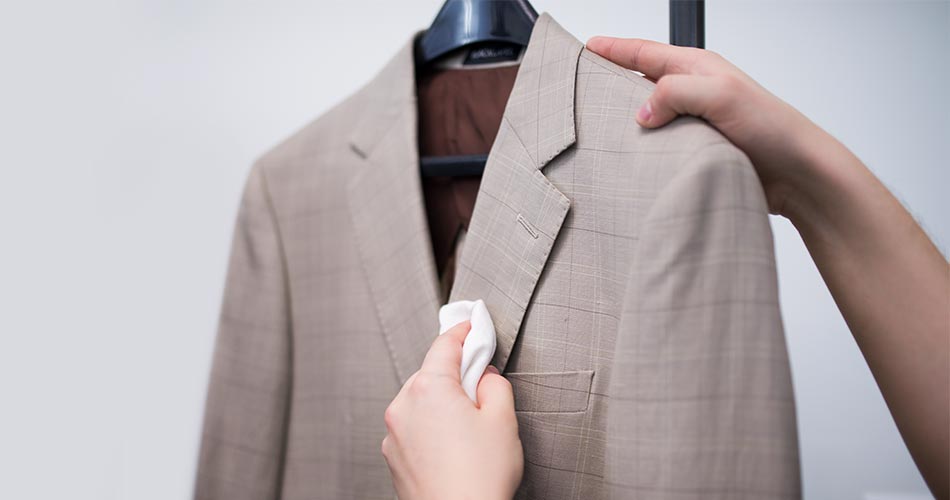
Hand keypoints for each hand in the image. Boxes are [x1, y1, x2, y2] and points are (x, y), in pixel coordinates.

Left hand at [382, 321, 522, 499]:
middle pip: (431, 373)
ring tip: (471, 430)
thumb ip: (494, 384)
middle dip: (456, 375)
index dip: (464, 331)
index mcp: (428, 388)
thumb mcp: (503, 420)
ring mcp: (394, 433)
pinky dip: (432, 427)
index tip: (473, 325)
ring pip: (421, 401)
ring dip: (442, 403)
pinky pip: (414, 427)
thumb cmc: (479, 479)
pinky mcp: (394, 456)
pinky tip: (455, 447)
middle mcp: (403, 406)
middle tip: (483, 387)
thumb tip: (485, 375)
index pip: (445, 344)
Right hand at [586, 36, 832, 219]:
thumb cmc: (772, 128)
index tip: (587, 47)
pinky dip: (643, 148)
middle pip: (642, 82)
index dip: (614, 49)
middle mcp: (694, 92)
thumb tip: (641, 111)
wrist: (798, 173)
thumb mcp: (721, 95)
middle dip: (612, 83)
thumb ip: (675, 93)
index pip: (645, 52)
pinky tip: (629, 158)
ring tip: (597, 127)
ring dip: (626, 121)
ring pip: (649, 116)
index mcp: (698, 68)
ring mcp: (695, 123)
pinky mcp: (697, 150)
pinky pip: (660, 145)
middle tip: (582, 88)